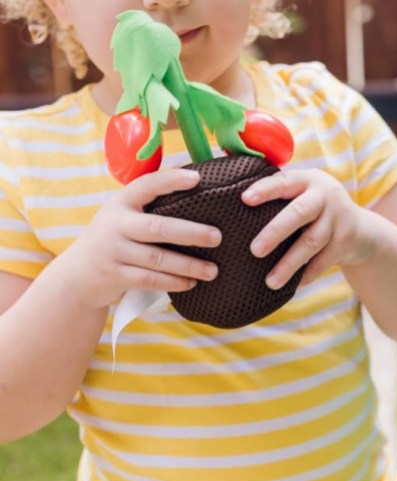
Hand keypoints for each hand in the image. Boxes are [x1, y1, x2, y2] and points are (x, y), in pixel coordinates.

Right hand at [56, 169, 221, 308]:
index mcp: (121, 203)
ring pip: (157, 259)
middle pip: (157, 227)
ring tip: (213, 270)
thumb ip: (148, 207)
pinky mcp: (115, 276)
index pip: (146, 185)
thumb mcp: (123, 217)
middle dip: (191, 233)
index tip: (197, 179)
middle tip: (217, 237)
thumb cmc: (114, 240)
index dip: (170, 180)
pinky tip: (191, 283)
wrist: (77, 275)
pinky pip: (150, 279)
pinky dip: (173, 282)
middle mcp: (115, 225)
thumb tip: (195, 187)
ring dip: (188, 265)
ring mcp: (113, 251)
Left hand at [243, 170, 374, 288]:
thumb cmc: (316, 207)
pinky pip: (323, 261)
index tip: (244, 199)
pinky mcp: (345, 242)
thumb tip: (228, 158)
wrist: (361, 229)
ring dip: (289, 264)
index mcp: (308, 180)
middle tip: (254, 250)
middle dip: (275, 232)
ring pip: (311, 243)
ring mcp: (338, 220)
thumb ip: (275, 182)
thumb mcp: (302, 189)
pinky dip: (307, 275)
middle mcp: (325, 197)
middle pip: (299, 214)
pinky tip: (292, 287)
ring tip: (270, 282)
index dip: (265, 190)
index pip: (284, 182)